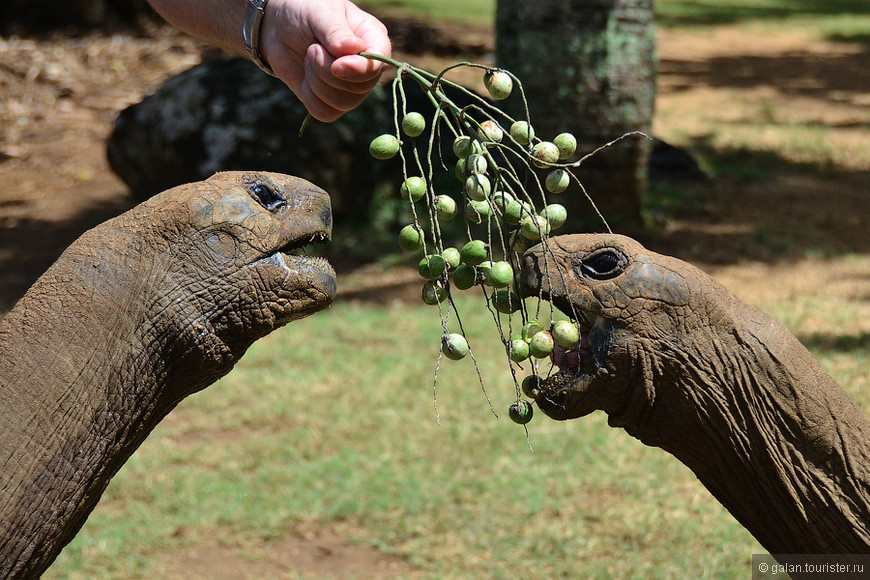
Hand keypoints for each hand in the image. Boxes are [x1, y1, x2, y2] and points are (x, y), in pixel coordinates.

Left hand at [260, 0, 391, 121]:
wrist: (279, 26)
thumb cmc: (305, 11)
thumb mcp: (319, 12)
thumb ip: (336, 32)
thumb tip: (354, 48)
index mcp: (373, 39)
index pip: (380, 63)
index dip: (360, 69)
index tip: (337, 65)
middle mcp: (367, 67)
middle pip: (359, 87)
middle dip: (328, 71)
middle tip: (312, 49)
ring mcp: (351, 88)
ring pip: (342, 103)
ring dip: (317, 82)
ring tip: (309, 57)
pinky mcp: (331, 102)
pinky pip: (325, 112)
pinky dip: (309, 95)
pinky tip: (306, 75)